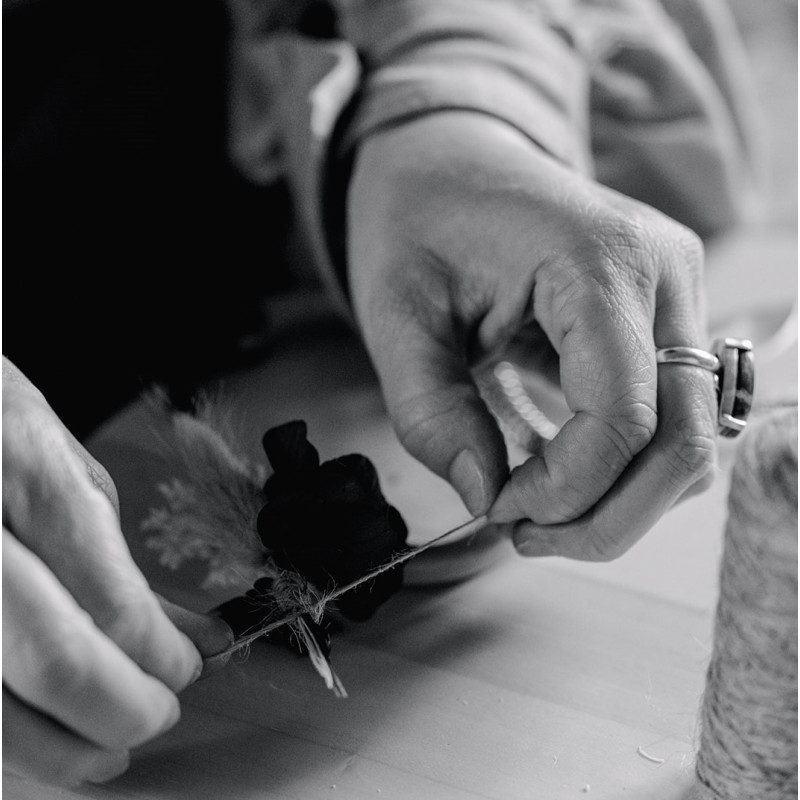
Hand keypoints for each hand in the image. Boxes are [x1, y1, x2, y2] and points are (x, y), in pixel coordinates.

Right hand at [2, 358, 231, 786]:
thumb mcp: (71, 476)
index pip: (112, 603)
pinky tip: (33, 735)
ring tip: (101, 748)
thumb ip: (124, 568)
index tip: (186, 667)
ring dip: (60, 751)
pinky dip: (8, 744)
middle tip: (156, 714)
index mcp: (24, 475)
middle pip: (58, 664)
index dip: (162, 658)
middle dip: (124, 711)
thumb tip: (195, 640)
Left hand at [346, 112, 716, 560]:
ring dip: (620, 497)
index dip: (565, 489)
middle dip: (607, 515)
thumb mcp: (394, 317)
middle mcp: (662, 273)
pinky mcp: (664, 316)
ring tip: (532, 503)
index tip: (497, 508)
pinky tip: (554, 468)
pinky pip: (669, 417)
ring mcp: (675, 293)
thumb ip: (432, 413)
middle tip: (523, 533)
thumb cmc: (416, 222)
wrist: (448, 161)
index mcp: (598, 260)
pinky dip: (623, 465)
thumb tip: (486, 497)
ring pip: (689, 439)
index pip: (622, 416)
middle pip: (682, 441)